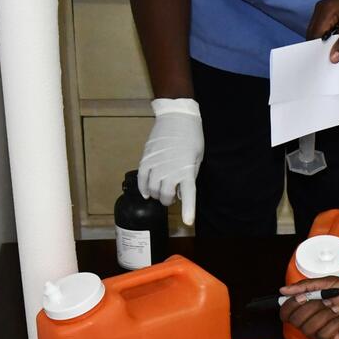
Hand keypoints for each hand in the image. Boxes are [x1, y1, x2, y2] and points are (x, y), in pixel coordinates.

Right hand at [138, 98, 203, 225]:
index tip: (188, 222)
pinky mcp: (146, 159)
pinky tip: (146, 193)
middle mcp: (171, 169)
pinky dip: (143, 188)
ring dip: (156, 195)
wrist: (177, 117)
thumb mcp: (196, 158)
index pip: (188, 194)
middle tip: (170, 198)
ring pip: (152, 189)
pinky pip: (142, 179)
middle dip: (167, 201)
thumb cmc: (191, 137)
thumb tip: (180, 192)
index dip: (188, 210)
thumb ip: (189, 176)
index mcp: (187, 170)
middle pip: (165, 195)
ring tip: (159, 192)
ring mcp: (157, 164)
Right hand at [279, 277, 338, 338]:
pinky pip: (323, 334)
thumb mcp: (329, 283)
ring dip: (324, 314)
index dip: (290, 306)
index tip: (302, 296)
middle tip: (326, 300)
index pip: (287, 313)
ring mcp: (323, 336)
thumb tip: (284, 291)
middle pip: (295, 321)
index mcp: (310, 309)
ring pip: (308, 328)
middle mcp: (313, 323)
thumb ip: (306, 286)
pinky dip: (334, 323)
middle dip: (310, 307)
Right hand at [306, 0, 338, 62]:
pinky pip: (324, 27)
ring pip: (318, 31)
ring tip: (334, 52)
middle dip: (320, 47)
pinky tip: (337, 43)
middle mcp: (321, 9)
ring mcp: (324, 10)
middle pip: (313, 33)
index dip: (317, 49)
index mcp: (326, 11)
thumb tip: (333, 59)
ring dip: (325, 42)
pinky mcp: (329, 12)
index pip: (314, 35)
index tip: (323, 62)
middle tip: (329, 59)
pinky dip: (329, 36)